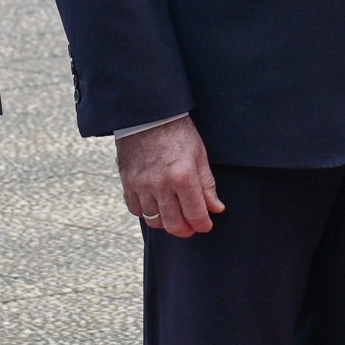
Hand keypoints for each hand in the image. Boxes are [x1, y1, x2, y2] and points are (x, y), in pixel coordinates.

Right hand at [116, 116, 223, 236]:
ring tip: (174, 216)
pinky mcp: (128, 182)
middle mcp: (161, 184)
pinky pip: (136, 210)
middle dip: (185, 230)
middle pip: (174, 224)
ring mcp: (142, 185)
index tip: (205, 225)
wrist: (147, 114)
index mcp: (183, 176)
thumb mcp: (199, 154)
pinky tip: (155, 206)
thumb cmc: (177, 132)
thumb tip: (216, 208)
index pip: (195, 214)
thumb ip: (207, 185)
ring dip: (166, 223)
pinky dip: (146, 212)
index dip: (203, 225)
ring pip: (154, 220)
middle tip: (191, 226)